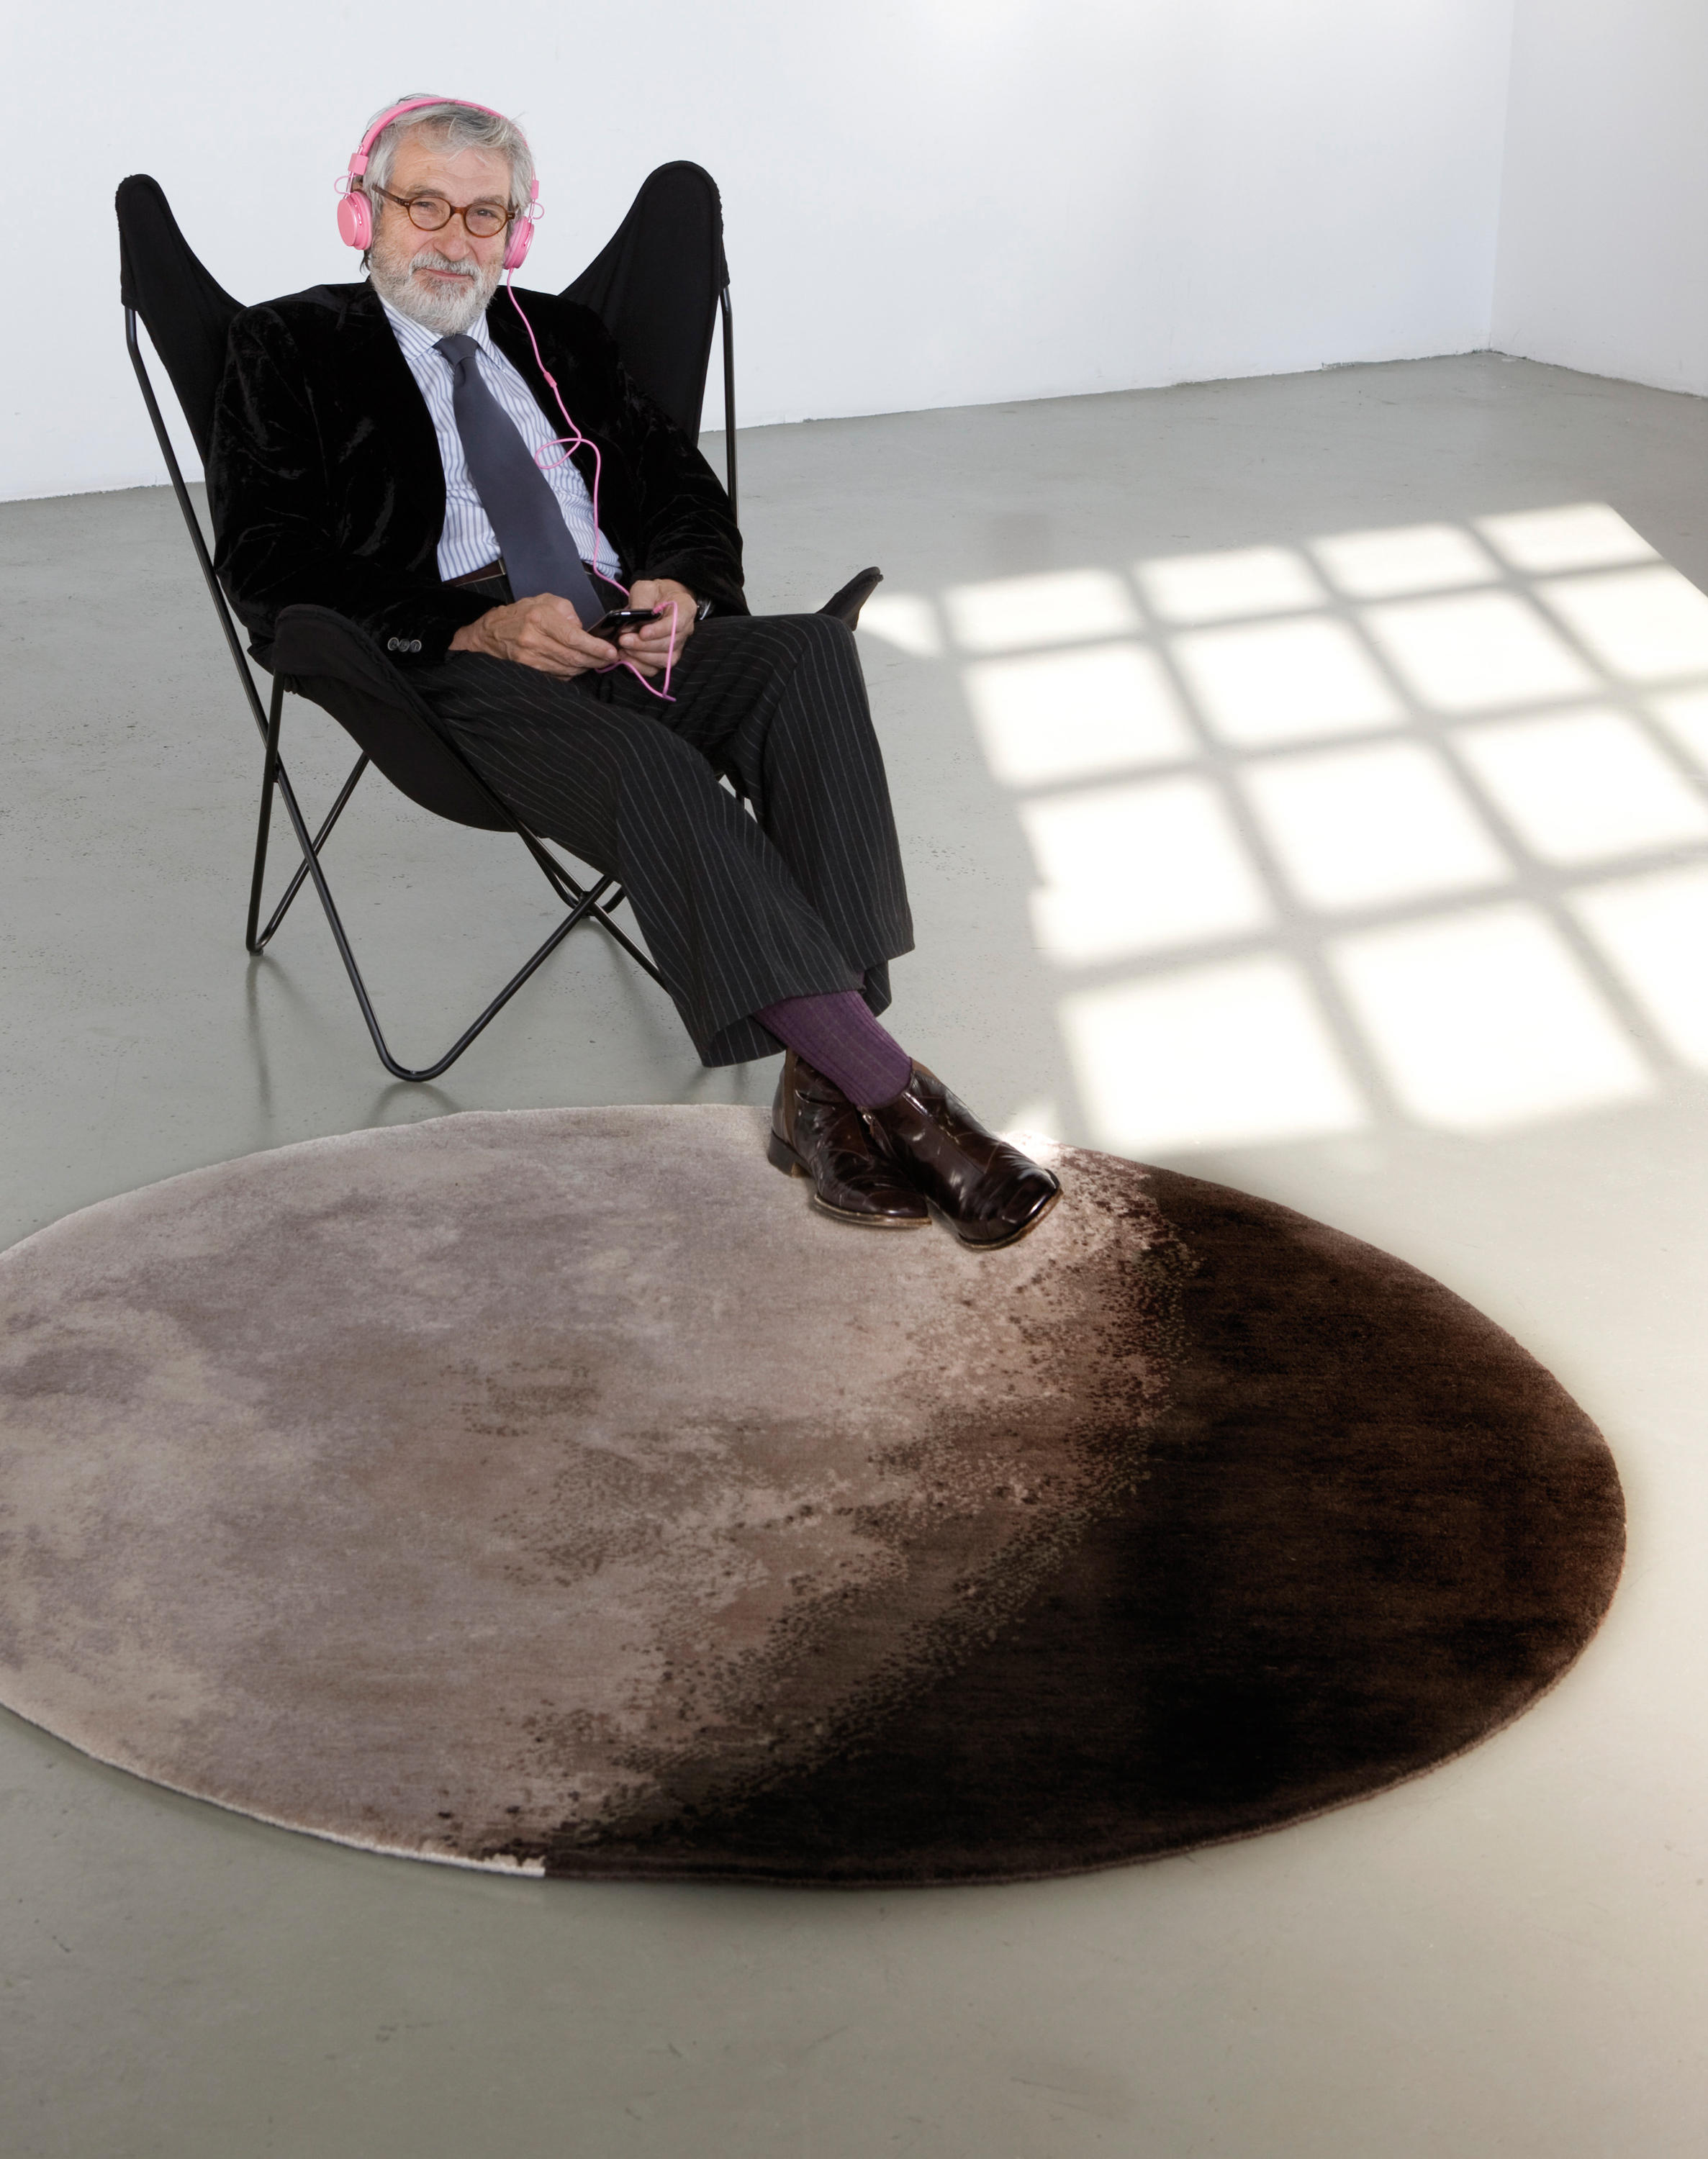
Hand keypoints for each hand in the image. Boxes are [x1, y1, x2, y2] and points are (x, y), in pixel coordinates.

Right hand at [448, 593, 617, 676]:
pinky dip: (572, 672)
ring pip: (567, 669)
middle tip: (610, 658)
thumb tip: (583, 630)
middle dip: (596, 660)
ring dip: (586, 667)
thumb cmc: (523, 613)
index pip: (573, 638)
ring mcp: (531, 658)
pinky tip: (579, 666)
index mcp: (540, 619)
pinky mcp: (530, 670)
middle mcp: (534, 640)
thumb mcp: (546, 600)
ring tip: (597, 661)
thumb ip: (568, 612)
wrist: (491, 631)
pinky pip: (558, 675)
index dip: (595, 647)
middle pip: (573, 657)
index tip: (610, 651)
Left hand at [616, 578, 699, 675]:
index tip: (642, 632)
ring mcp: (677, 646)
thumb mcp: (645, 588)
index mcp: (685, 609)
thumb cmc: (654, 593)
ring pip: (664, 659)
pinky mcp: (666, 657)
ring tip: (623, 648)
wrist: (660, 600)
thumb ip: (640, 601)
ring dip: (641, 656)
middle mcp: (685, 631)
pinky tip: (626, 657)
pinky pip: (656, 669)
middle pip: (669, 644)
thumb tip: (631, 623)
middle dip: (644, 645)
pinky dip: (640, 666)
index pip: (677, 624)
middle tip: (624, 640)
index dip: (659, 631)